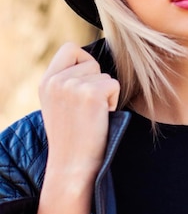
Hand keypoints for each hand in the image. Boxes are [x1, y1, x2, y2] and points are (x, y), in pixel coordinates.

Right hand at [36, 43, 119, 213]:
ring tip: (93, 116)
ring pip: (105, 75)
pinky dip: (113, 102)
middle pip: (91, 60)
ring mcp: (72, 86)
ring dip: (106, 95)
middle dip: (97, 82)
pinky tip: (101, 117)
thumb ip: (67, 81)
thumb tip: (90, 61)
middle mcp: (55, 80)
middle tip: (89, 107)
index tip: (86, 84)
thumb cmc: (73, 136)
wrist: (72, 165)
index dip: (85, 61)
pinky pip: (114, 85)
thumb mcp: (60, 103)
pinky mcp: (90, 93)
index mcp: (46, 81)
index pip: (70, 48)